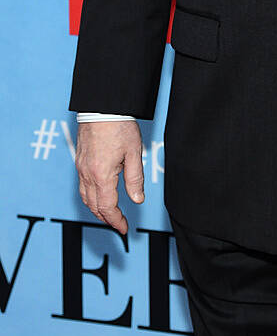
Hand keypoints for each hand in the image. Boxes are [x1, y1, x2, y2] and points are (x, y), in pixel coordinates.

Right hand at [75, 120, 144, 234]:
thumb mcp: (134, 153)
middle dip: (106, 218)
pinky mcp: (79, 160)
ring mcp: (81, 167)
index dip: (116, 220)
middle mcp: (87, 174)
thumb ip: (135, 179)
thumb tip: (137, 200)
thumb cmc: (119, 126)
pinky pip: (82, 185)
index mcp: (102, 175)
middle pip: (94, 205)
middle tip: (118, 223)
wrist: (102, 107)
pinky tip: (98, 194)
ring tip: (109, 213)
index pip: (107, 207)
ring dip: (96, 208)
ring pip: (85, 197)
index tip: (124, 228)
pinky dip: (90, 196)